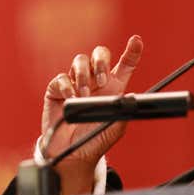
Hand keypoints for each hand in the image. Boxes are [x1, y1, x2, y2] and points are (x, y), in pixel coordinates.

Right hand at [40, 35, 142, 194]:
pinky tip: (71, 98)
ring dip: (84, 76)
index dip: (132, 50)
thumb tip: (132, 96)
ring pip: (80, 61)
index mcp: (114, 86)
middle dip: (102, 61)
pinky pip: (61, 78)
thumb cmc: (97, 138)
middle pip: (100, 53)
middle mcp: (96, 80)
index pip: (126, 64)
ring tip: (85, 96)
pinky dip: (67, 86)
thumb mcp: (117, 126)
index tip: (136, 40)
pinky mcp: (57, 90)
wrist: (74, 154)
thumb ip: (124, 110)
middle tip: (103, 81)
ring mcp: (76, 83)